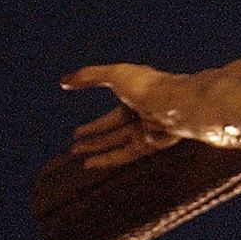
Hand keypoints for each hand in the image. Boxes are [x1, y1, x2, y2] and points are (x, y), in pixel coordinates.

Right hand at [62, 63, 182, 169]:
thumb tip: (63, 80)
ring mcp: (149, 131)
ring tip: (79, 158)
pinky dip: (108, 160)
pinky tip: (90, 165)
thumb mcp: (115, 74)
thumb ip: (89, 76)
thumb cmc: (149, 86)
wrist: (178, 103)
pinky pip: (127, 155)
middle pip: (115, 134)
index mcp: (137, 99)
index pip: (112, 117)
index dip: (94, 126)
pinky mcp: (153, 144)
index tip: (76, 133)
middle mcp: (143, 117)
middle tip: (74, 149)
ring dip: (98, 151)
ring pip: (120, 145)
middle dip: (94, 141)